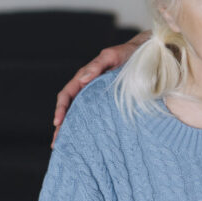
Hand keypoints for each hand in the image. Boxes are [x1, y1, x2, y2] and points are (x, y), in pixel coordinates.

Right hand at [51, 31, 149, 145]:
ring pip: (81, 115)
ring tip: (68, 146)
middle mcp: (87, 89)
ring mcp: (97, 97)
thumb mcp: (111, 56)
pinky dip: (89, 127)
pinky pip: (95, 116)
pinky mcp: (108, 103)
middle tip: (57, 143)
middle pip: (69, 109)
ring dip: (73, 129)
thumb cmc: (126, 54)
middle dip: (62, 126)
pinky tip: (88, 139)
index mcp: (84, 78)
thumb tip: (82, 79)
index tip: (58, 122)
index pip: (67, 95)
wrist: (145, 55)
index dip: (60, 108)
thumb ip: (96, 65)